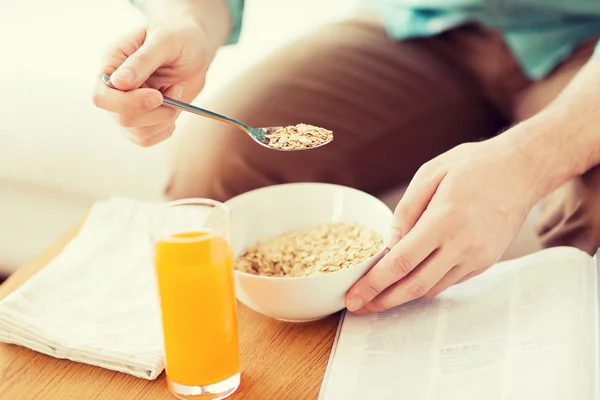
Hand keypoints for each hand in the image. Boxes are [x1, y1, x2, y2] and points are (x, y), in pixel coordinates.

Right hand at [92, 19, 210, 146]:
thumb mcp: (164, 40)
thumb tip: (119, 83)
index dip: (128, 103)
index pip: (102, 97)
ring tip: (176, 92)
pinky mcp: (141, 120)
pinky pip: (147, 139)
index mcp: (110, 64)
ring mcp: (125, 106)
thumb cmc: (179, 37)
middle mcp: (113, 88)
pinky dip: (166, 128)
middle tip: (175, 90)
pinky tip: (175, 107)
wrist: (194, 49)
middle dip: (155, 112)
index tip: (158, 96)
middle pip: (122, 119)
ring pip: (137, 133)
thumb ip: (142, 61)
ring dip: (165, 118)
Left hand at [346, 138, 540, 313]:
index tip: (353, 297)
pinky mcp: (485, 262)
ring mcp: (476, 257)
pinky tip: (409, 281)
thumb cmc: (472, 166)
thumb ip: (406, 210)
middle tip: (358, 307)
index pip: (400, 262)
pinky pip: (448, 281)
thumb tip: (388, 243)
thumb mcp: (431, 173)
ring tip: (378, 297)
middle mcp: (461, 245)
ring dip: (402, 297)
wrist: (520, 171)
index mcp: (443, 220)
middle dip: (381, 301)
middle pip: (413, 285)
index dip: (373, 284)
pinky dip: (425, 285)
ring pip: (431, 288)